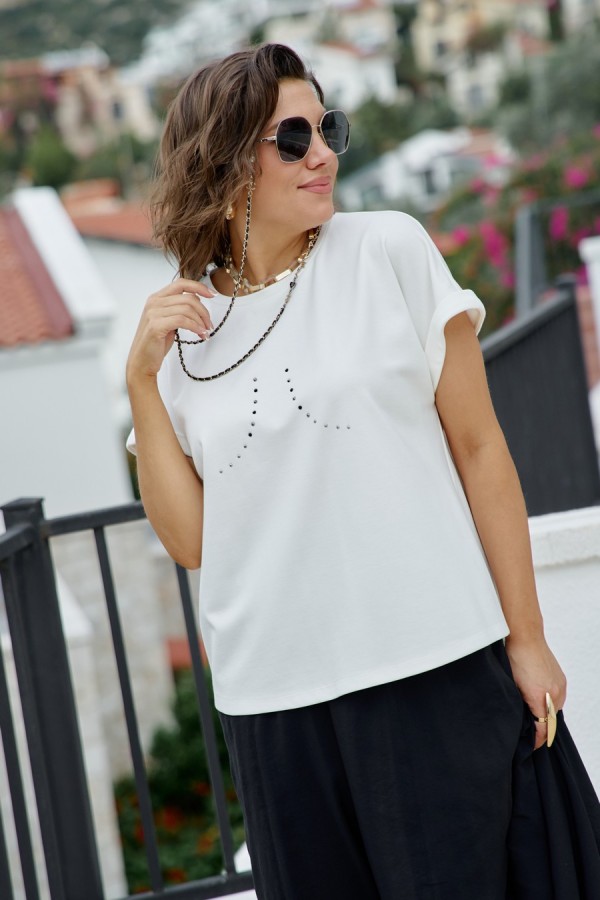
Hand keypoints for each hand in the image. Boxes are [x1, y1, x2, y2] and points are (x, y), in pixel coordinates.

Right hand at [126, 279, 214, 382]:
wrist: (141, 361)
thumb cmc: (155, 343)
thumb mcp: (168, 321)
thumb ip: (178, 309)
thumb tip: (197, 302)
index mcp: (157, 298)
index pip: (181, 283)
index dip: (199, 287)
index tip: (213, 295)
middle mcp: (154, 302)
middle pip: (188, 298)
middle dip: (204, 312)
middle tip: (209, 325)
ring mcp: (153, 313)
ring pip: (187, 309)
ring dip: (201, 321)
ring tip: (204, 332)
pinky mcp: (156, 325)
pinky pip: (182, 320)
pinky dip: (195, 327)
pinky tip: (199, 334)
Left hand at [505, 633, 566, 748]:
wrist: (526, 637)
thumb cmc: (514, 658)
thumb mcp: (512, 685)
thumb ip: (520, 704)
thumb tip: (522, 718)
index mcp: (540, 697)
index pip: (543, 728)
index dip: (538, 740)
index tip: (532, 745)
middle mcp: (554, 693)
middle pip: (551, 720)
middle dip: (541, 727)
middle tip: (529, 732)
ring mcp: (560, 685)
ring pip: (555, 709)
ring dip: (546, 714)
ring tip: (533, 715)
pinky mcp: (562, 679)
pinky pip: (558, 698)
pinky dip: (550, 702)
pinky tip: (540, 699)